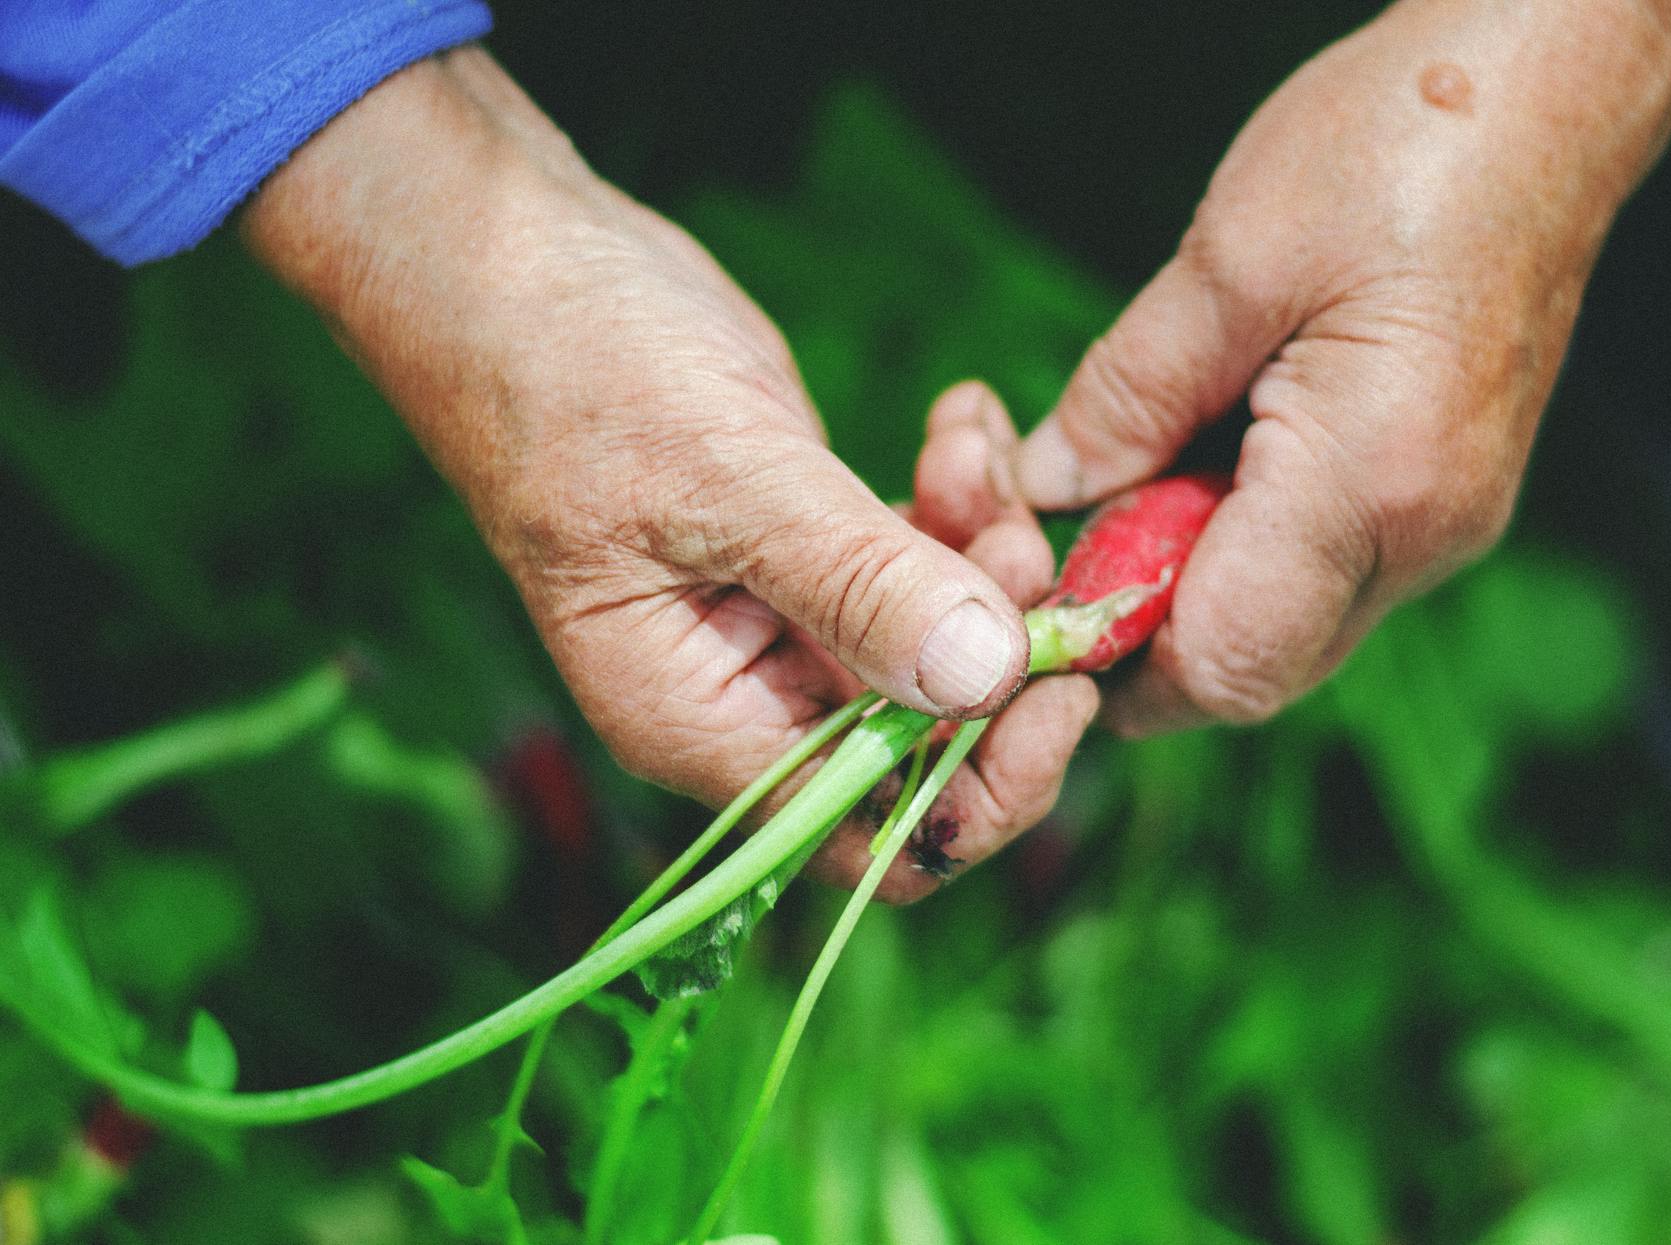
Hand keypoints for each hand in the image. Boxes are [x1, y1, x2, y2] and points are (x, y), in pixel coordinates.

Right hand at [242, 48, 1092, 898]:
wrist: (522, 266)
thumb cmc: (574, 375)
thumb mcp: (724, 480)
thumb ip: (854, 583)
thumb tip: (985, 679)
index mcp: (704, 724)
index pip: (872, 834)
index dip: (983, 787)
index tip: (1060, 682)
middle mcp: (752, 697)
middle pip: (931, 743)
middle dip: (1001, 646)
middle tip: (1025, 536)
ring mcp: (791, 623)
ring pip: (945, 643)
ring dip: (989, 554)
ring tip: (970, 450)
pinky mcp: (822, 551)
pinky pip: (928, 562)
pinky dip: (964, 502)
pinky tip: (959, 422)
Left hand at [1016, 0, 1670, 734]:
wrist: (1559, 80)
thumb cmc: (1407, 140)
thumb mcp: (1229, 259)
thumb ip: (1127, 396)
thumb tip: (1045, 488)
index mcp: (1374, 484)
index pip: (1221, 666)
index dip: (1110, 661)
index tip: (1031, 584)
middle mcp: (1426, 536)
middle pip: (1249, 664)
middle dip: (1134, 613)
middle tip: (1065, 508)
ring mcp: (1446, 522)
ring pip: (1279, 621)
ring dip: (1181, 569)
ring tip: (1134, 453)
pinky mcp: (1443, 492)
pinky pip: (1318, 566)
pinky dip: (1236, 533)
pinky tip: (1202, 440)